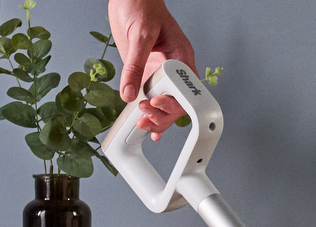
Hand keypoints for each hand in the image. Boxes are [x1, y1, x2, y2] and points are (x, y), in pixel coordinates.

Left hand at [107, 0, 194, 140]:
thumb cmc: (142, 7)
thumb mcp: (139, 36)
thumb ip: (134, 66)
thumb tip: (129, 92)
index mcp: (181, 58)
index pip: (186, 90)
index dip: (174, 101)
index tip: (157, 103)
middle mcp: (173, 70)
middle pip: (177, 103)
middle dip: (163, 114)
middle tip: (145, 113)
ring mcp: (159, 74)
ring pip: (165, 105)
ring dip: (156, 118)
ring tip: (142, 123)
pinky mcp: (145, 75)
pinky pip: (149, 99)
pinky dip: (149, 115)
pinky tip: (147, 126)